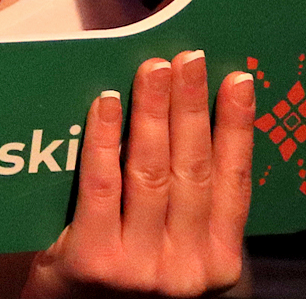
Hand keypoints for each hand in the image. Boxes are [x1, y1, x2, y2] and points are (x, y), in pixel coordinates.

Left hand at [23, 52, 253, 297]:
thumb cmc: (118, 272)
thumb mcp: (167, 246)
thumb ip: (180, 203)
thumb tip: (180, 116)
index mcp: (217, 260)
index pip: (234, 183)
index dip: (238, 128)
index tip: (238, 80)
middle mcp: (187, 267)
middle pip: (192, 169)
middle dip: (191, 107)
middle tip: (187, 59)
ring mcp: (142, 267)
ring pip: (151, 173)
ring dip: (152, 113)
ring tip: (153, 70)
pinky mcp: (94, 260)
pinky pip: (100, 185)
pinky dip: (104, 139)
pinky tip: (106, 103)